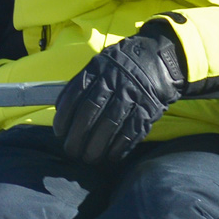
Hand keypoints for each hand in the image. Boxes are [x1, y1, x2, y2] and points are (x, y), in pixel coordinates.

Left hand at [54, 28, 184, 165]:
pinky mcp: (147, 109)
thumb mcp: (99, 65)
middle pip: (90, 112)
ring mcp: (131, 95)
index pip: (75, 95)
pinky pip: (130, 132)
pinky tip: (110, 157)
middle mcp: (114, 81)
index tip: (60, 133)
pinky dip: (119, 147)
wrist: (158, 60)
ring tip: (89, 158)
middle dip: (77, 136)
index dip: (64, 117)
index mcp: (98, 69)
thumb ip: (82, 84)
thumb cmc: (121, 67)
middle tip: (71, 151)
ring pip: (109, 124)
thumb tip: (61, 109)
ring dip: (96, 146)